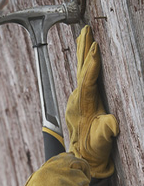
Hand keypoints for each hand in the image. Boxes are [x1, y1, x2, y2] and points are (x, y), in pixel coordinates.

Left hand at [66, 25, 118, 177]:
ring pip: (79, 71)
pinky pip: (80, 76)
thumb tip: (111, 126)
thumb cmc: (94, 147)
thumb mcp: (102, 140)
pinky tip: (84, 53)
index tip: (93, 48)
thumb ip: (106, 132)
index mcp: (83, 106)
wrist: (82, 154)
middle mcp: (75, 100)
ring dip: (82, 52)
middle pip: (80, 70)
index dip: (91, 64)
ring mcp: (74, 99)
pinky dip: (83, 62)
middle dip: (83, 50)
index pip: (87, 81)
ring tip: (84, 34)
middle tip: (86, 31)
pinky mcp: (77, 99)